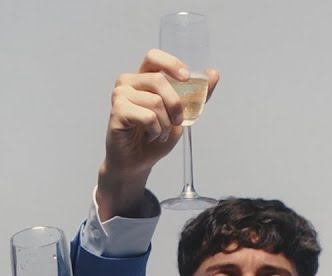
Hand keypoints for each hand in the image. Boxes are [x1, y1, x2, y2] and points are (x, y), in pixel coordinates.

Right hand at [97, 48, 219, 219]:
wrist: (137, 162)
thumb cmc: (154, 136)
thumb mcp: (181, 114)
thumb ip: (195, 95)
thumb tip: (214, 73)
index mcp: (143, 78)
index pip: (153, 57)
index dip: (170, 64)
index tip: (186, 78)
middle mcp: (128, 82)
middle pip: (159, 80)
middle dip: (175, 104)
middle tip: (177, 122)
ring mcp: (120, 95)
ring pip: (154, 101)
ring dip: (165, 123)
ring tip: (160, 133)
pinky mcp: (117, 111)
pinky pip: (147, 116)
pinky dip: (155, 130)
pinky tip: (150, 136)